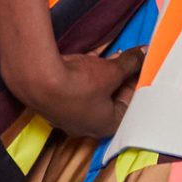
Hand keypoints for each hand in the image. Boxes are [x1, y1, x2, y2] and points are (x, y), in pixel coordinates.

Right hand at [4, 46, 143, 141]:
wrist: (38, 80)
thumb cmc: (79, 84)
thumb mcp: (111, 71)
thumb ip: (130, 63)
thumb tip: (144, 53)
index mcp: (106, 126)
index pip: (129, 106)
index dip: (134, 84)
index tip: (138, 69)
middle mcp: (86, 127)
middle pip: (109, 101)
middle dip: (117, 79)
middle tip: (123, 62)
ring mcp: (67, 118)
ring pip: (90, 95)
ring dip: (99, 77)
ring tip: (105, 59)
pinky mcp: (52, 105)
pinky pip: (73, 91)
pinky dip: (81, 77)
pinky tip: (85, 61)